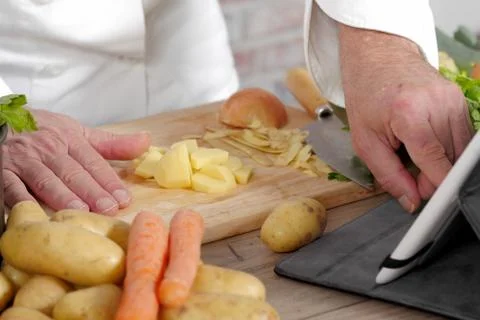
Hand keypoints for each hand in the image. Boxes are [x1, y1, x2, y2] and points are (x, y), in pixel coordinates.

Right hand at [3, 109, 150, 214]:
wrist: (1, 118)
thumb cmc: (44, 131)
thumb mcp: (78, 132)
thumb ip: (111, 143)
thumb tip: (146, 142)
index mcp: (70, 139)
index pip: (93, 162)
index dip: (109, 180)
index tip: (124, 198)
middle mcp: (48, 149)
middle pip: (73, 172)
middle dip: (92, 190)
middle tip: (109, 208)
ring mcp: (24, 161)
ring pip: (46, 179)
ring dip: (62, 195)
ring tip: (80, 210)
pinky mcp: (1, 172)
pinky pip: (12, 187)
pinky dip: (22, 199)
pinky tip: (36, 213)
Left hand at [338, 25, 473, 212]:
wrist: (377, 58)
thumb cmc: (366, 96)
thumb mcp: (365, 141)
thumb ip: (389, 175)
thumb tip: (412, 201)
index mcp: (411, 113)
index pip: (436, 163)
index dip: (431, 187)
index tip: (422, 196)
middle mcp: (439, 104)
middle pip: (451, 159)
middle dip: (433, 176)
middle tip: (410, 174)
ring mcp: (454, 98)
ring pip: (461, 150)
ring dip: (441, 162)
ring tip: (415, 154)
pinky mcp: (460, 98)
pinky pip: (463, 135)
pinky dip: (446, 147)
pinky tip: (426, 141)